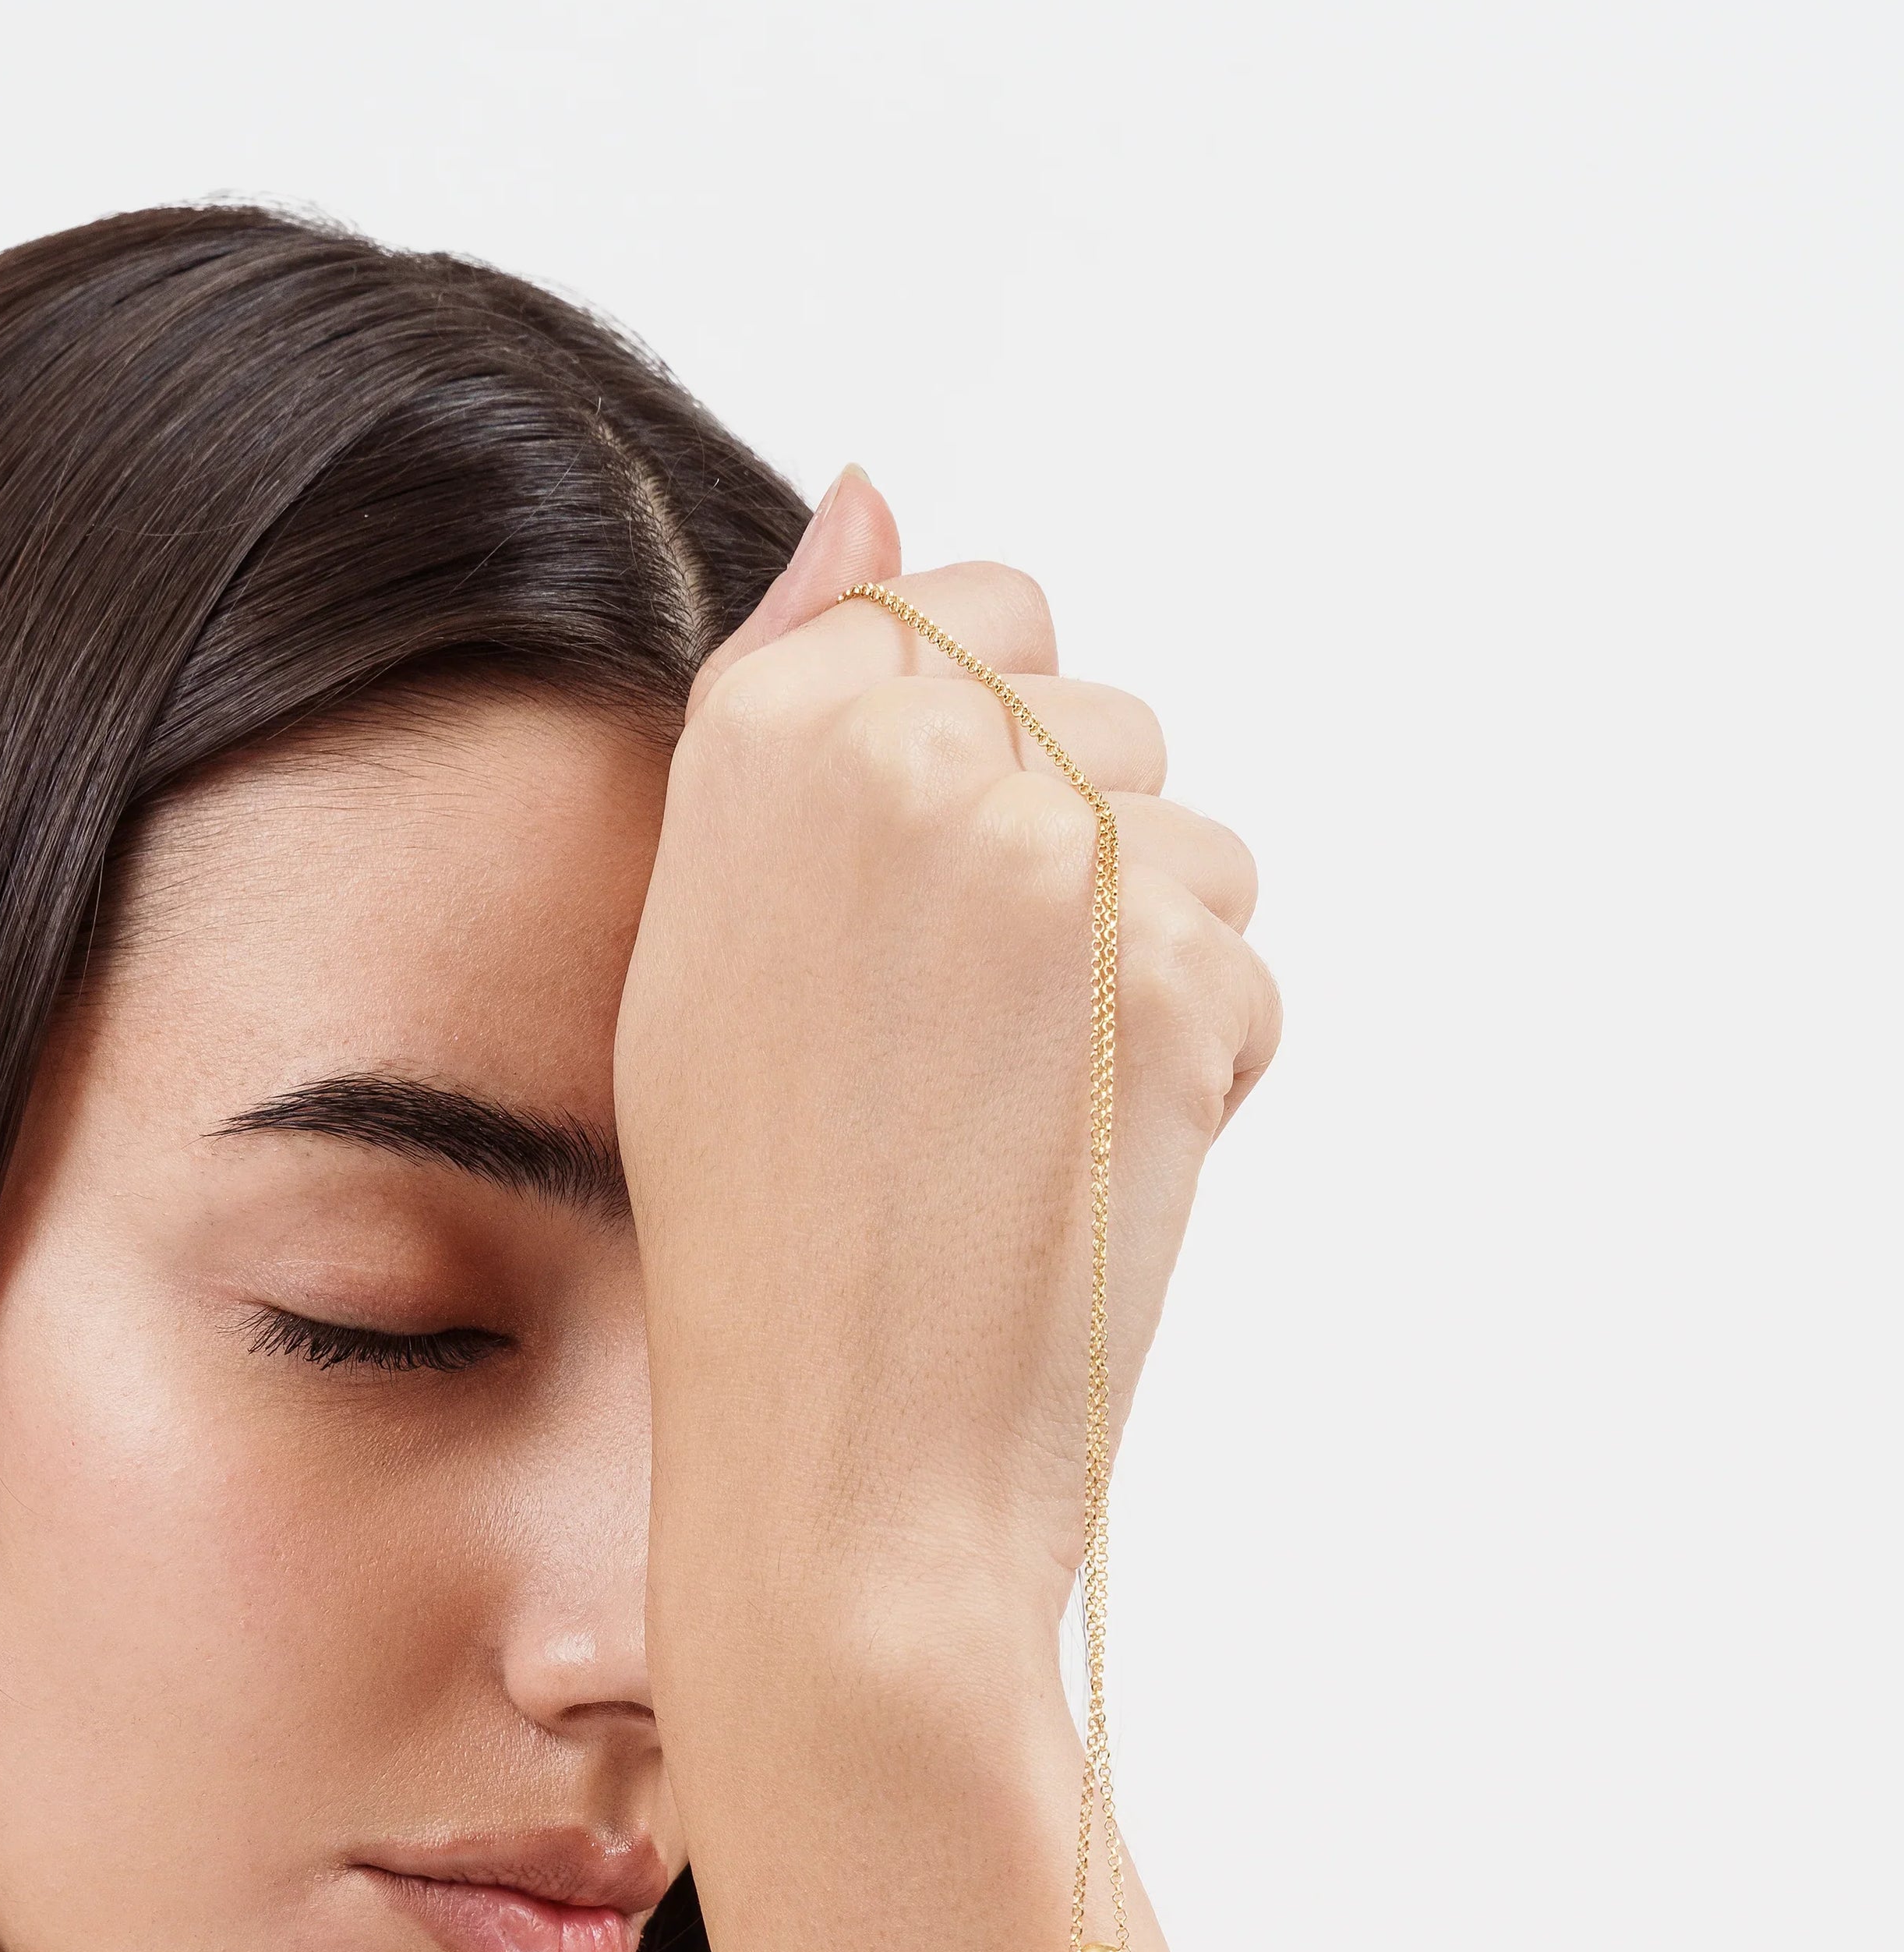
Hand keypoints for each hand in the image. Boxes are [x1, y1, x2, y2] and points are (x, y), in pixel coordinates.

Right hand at [615, 469, 1277, 1951]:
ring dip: (1145, 961)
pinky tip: (1086, 1167)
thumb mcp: (708, 944)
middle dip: (1070, 858)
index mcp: (769, 728)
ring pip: (1190, 835)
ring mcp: (1055, 853)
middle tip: (962, 1056)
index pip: (971, 609)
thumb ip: (799, 693)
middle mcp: (915, 751)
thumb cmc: (755, 1233)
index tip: (920, 918)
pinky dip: (1200, 1067)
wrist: (841, 1462)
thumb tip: (880, 489)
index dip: (975, 761)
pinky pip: (1243, 964)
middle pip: (1097, 717)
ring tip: (1019, 1116)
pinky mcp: (1175, 966)